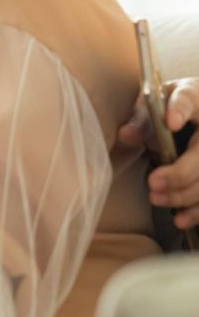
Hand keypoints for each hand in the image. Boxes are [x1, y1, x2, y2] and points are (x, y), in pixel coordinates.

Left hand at [118, 77, 198, 228]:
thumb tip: (124, 135)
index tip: (169, 122)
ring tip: (156, 199)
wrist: (192, 113)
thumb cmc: (167, 106)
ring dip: (186, 195)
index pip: (188, 99)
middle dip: (180, 173)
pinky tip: (181, 219)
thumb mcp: (152, 104)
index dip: (180, 110)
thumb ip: (140, 119)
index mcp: (194, 97)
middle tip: (153, 184)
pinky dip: (197, 211)